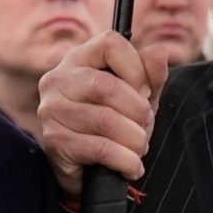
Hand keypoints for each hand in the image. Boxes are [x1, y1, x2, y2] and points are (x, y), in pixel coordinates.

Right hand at [37, 32, 167, 197]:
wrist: (87, 168)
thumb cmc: (112, 124)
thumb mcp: (137, 95)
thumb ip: (150, 74)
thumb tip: (160, 51)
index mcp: (78, 59)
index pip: (110, 44)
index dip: (136, 67)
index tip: (145, 92)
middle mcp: (58, 80)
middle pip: (105, 86)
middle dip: (137, 110)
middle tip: (144, 125)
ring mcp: (52, 111)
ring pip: (105, 120)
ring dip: (134, 139)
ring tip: (139, 147)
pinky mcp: (54, 142)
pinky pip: (100, 148)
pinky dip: (125, 160)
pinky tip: (132, 166)